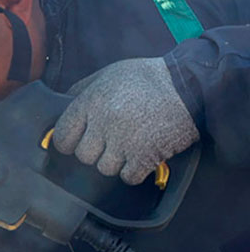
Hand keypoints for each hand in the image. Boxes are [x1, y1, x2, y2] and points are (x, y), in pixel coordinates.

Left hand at [52, 57, 198, 184]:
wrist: (190, 85)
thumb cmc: (148, 77)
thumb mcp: (108, 74)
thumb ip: (81, 90)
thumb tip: (62, 103)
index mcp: (89, 103)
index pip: (62, 136)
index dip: (67, 142)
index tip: (75, 142)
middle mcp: (103, 124)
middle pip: (83, 156)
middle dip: (93, 152)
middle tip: (107, 143)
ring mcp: (124, 142)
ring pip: (104, 169)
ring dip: (114, 162)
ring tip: (126, 148)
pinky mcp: (145, 156)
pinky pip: (128, 177)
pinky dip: (133, 172)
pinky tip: (139, 158)